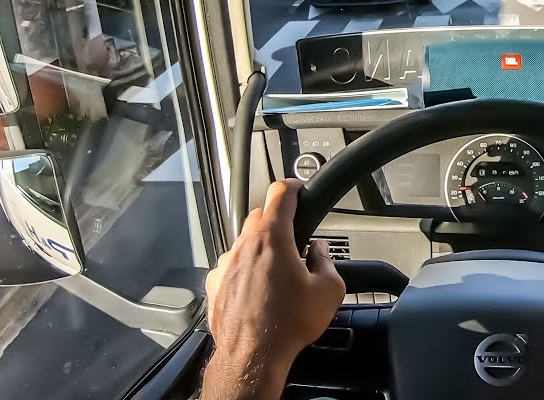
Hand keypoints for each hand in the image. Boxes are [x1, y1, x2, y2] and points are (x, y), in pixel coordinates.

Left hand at [202, 180, 346, 399]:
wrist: (253, 356)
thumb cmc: (287, 325)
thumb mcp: (328, 290)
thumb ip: (327, 260)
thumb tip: (319, 252)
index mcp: (273, 239)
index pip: (280, 194)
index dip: (293, 186)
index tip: (298, 188)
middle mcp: (244, 246)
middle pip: (260, 216)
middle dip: (278, 222)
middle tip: (294, 241)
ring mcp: (225, 264)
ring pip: (244, 242)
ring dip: (260, 249)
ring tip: (277, 274)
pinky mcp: (215, 284)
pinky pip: (231, 266)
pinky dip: (244, 271)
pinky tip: (258, 292)